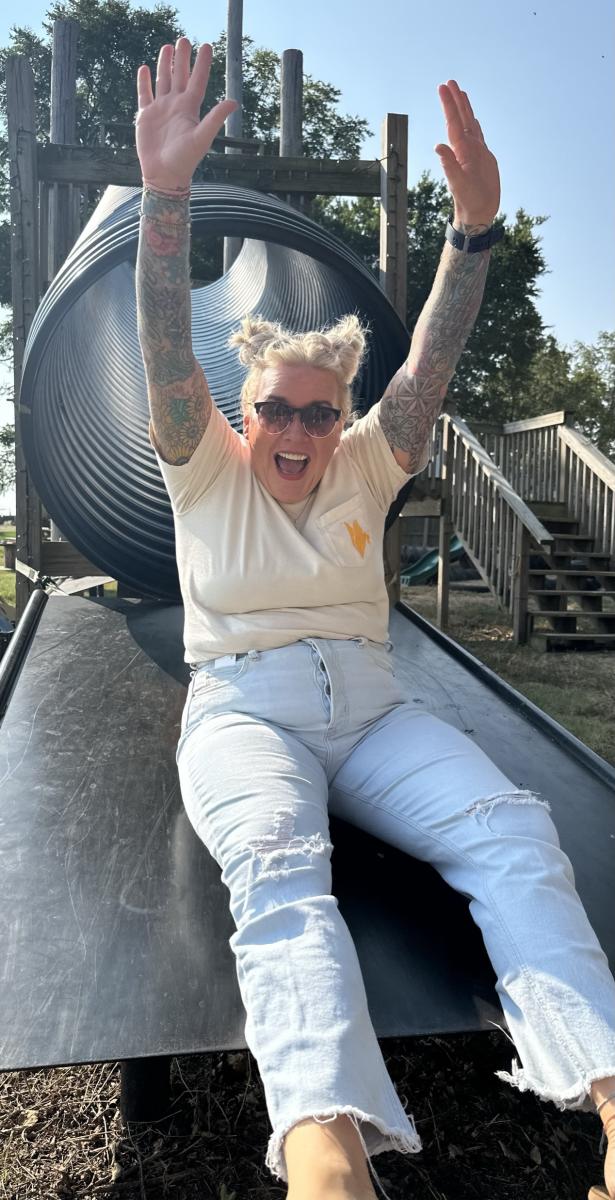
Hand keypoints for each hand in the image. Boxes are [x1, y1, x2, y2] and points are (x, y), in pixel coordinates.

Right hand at [136, 37, 238, 193]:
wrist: (164, 175)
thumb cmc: (185, 160)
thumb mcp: (202, 137)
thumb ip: (215, 118)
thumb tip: (234, 102)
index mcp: (190, 109)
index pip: (197, 80)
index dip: (202, 64)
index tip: (206, 45)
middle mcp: (176, 106)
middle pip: (180, 75)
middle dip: (182, 58)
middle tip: (184, 39)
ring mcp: (161, 109)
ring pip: (163, 81)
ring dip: (165, 64)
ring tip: (167, 47)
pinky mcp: (146, 116)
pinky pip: (144, 94)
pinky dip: (144, 82)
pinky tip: (144, 68)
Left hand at [434, 80, 499, 228]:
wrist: (478, 212)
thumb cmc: (468, 201)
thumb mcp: (458, 184)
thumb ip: (449, 165)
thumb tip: (438, 147)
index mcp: (460, 151)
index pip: (453, 123)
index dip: (449, 105)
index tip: (444, 88)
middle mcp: (466, 148)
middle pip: (460, 119)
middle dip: (455, 101)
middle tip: (449, 82)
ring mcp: (474, 151)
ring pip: (469, 124)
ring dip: (464, 108)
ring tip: (460, 92)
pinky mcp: (483, 157)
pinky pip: (478, 135)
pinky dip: (475, 123)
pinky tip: (472, 117)